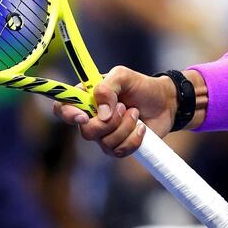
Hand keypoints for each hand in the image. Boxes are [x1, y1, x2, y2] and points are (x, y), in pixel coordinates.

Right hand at [53, 66, 178, 157]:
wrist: (165, 103)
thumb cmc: (142, 86)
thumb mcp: (124, 76)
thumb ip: (107, 87)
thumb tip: (101, 114)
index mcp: (87, 97)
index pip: (62, 107)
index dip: (67, 114)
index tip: (83, 116)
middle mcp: (92, 118)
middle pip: (86, 131)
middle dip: (109, 121)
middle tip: (124, 107)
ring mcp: (104, 135)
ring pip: (105, 142)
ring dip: (126, 126)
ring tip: (136, 113)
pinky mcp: (118, 147)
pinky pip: (119, 151)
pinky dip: (134, 138)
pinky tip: (141, 128)